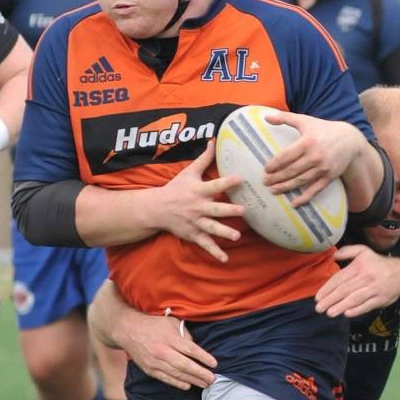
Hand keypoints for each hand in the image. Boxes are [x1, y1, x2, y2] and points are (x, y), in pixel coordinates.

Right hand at [120, 310, 217, 390]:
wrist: (128, 330)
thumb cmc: (153, 324)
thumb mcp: (171, 322)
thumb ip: (184, 334)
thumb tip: (195, 348)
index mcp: (169, 338)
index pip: (191, 350)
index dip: (204, 358)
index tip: (214, 364)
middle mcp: (162, 351)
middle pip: (185, 365)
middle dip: (200, 373)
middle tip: (212, 379)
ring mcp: (154, 361)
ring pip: (176, 374)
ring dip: (192, 380)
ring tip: (204, 384)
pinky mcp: (149, 369)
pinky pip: (165, 378)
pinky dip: (177, 383)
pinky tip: (187, 386)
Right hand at [158, 140, 244, 262]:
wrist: (156, 209)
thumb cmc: (176, 188)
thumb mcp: (189, 172)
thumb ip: (204, 158)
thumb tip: (214, 140)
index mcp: (198, 191)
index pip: (215, 185)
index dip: (227, 182)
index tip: (241, 178)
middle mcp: (198, 207)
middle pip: (215, 209)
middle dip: (228, 210)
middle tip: (243, 210)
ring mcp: (195, 222)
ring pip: (211, 228)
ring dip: (223, 232)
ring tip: (236, 236)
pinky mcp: (193, 234)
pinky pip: (205, 244)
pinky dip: (214, 252)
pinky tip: (225, 259)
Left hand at [262, 112, 360, 206]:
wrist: (350, 139)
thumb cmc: (324, 129)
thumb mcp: (305, 120)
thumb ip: (285, 118)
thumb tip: (266, 116)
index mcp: (307, 142)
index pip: (286, 156)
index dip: (274, 165)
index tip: (265, 170)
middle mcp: (315, 156)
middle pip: (291, 170)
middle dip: (277, 178)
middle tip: (265, 182)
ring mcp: (323, 168)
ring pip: (301, 181)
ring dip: (286, 187)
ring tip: (273, 190)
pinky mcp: (330, 177)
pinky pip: (315, 189)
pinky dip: (304, 197)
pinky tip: (294, 203)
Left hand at [315, 244, 399, 316]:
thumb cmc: (378, 263)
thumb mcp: (363, 251)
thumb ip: (348, 251)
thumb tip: (333, 255)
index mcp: (359, 266)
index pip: (340, 278)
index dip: (328, 288)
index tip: (318, 297)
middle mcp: (366, 277)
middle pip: (345, 290)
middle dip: (330, 300)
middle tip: (319, 308)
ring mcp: (374, 289)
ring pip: (355, 299)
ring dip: (341, 306)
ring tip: (329, 313)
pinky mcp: (381, 299)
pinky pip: (367, 306)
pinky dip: (357, 310)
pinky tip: (347, 314)